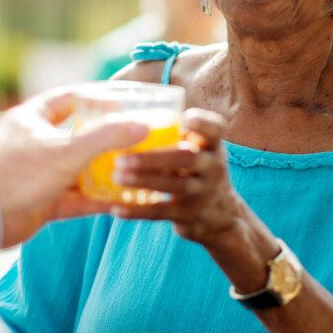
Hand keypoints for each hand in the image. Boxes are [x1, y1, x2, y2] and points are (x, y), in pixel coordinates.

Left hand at [0, 87, 147, 247]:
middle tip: (135, 141)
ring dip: (103, 173)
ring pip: (77, 169)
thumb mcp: (67, 150)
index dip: (99, 99)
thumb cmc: (18, 173)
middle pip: (78, 136)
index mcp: (34, 118)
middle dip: (107, 141)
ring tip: (133, 173)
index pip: (71, 98)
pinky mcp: (40, 201)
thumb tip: (142, 125)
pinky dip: (94, 200)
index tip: (126, 104)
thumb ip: (106, 137)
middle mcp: (35, 143)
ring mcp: (37, 173)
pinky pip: (73, 198)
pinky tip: (118, 203)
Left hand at [109, 109, 245, 245]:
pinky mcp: (188, 215)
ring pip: (173, 185)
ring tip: (116, 176)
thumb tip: (126, 117)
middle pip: (186, 157)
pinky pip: (160, 213)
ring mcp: (202, 192)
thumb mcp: (196, 149)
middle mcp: (212, 167)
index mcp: (212, 145)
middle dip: (153, 157)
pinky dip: (136, 211)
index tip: (186, 119)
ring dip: (142, 180)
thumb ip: (174, 135)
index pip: (215, 129)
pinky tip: (115, 208)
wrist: (217, 215)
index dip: (203, 123)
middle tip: (121, 158)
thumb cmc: (194, 169)